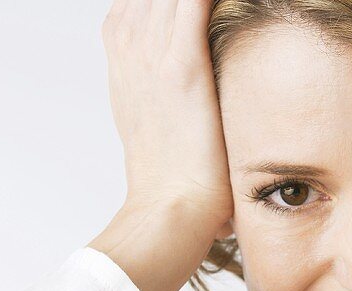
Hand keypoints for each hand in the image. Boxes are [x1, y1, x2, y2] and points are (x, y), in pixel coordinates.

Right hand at [102, 0, 232, 226]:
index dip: (169, 0)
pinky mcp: (183, 66)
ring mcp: (152, 53)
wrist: (169, 208)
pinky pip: (194, 1)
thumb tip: (185, 89)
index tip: (200, 9)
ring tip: (224, 4)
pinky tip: (228, 1)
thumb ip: (161, 89)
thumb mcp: (153, 120)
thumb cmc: (173, 176)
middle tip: (214, 7)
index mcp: (123, 55)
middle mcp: (130, 45)